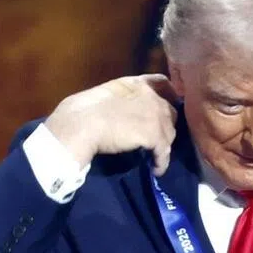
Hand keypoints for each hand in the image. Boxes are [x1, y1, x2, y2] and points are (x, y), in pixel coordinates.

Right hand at [44, 74, 179, 174]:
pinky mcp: (155, 135)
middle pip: (170, 113)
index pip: (162, 82)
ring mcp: (155, 116)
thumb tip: (129, 112)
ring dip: (163, 146)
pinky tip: (156, 169)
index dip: (170, 95)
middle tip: (157, 139)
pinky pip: (164, 153)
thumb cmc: (84, 109)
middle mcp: (150, 96)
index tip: (171, 104)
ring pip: (170, 134)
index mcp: (136, 84)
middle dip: (166, 126)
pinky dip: (161, 163)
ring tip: (155, 155)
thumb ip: (125, 99)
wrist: (81, 123)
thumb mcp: (109, 93)